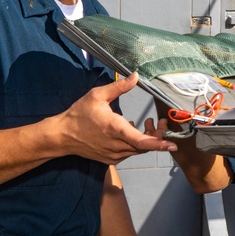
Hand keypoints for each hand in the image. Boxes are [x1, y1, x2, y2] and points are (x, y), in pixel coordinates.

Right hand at [59, 73, 176, 161]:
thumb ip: (119, 87)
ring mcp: (114, 155)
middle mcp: (116, 145)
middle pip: (145, 145)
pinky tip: (132, 131)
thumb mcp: (97, 95)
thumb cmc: (79, 114)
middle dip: (158, 134)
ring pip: (139, 150)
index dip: (158, 143)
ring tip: (148, 124)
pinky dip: (136, 143)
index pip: (141, 141)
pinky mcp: (111, 159)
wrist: (62, 136)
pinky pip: (130, 153)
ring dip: (147, 138)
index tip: (172, 145)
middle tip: (161, 122)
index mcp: (115, 129)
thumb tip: (136, 76)